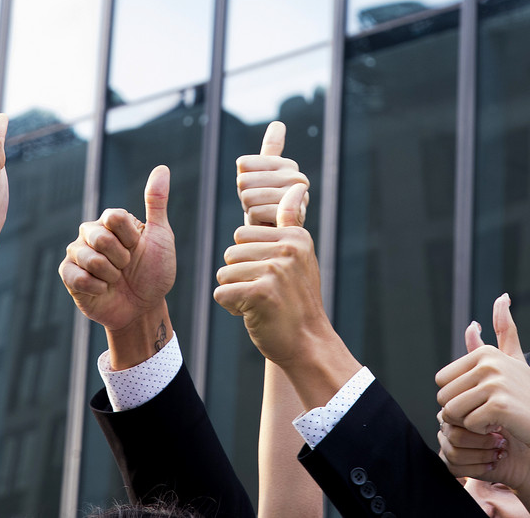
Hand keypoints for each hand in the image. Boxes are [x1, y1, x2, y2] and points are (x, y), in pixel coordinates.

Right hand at [60, 165, 178, 331]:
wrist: (143, 308)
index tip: (138, 247)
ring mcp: (77, 254)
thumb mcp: (161, 236)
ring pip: (89, 258)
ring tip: (116, 279)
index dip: (131, 238)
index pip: (114, 217)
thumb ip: (156, 203)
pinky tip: (103, 290)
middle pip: (100, 237)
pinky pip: (76, 276)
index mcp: (111, 221)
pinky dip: (97, 287)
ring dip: (111, 275)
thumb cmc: (154, 272)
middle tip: (127, 267)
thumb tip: (162, 167)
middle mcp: (91, 233)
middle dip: (121, 258)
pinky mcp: (68, 275)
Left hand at [214, 183, 342, 375]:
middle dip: (239, 276)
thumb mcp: (299, 255)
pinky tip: (253, 314)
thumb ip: (290, 221)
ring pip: (224, 272)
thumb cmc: (296, 301)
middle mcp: (288, 249)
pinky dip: (231, 307)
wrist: (308, 343)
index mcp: (294, 236)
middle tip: (265, 294)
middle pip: (230, 253)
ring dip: (235, 292)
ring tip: (260, 304)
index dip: (248, 260)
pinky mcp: (261, 293)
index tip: (272, 278)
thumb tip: (297, 185)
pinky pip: (222, 292)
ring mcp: (276, 270)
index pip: (242, 235)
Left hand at [237, 121, 309, 225]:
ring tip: (263, 217)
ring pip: (248, 197)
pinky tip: (267, 226)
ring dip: (249, 211)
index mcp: (288, 166)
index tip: (259, 191)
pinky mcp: (289, 218)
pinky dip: (253, 223)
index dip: (244, 180)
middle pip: (244, 181)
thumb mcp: (266, 176)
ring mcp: (297, 198)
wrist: (279, 242)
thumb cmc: (269, 208)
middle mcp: (298, 178)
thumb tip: (279, 124)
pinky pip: (254, 212)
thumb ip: (272, 149)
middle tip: (260, 207)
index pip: (243, 165)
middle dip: (246, 198)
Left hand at [442, 309, 529, 517]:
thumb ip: (504, 330)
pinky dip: (482, 432)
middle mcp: (489, 363)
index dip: (458, 396)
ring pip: (453, 412)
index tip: (483, 399)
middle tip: (486, 412)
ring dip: (469, 424)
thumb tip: (502, 297)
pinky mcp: (499, 406)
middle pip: (443, 396)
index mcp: (486, 353)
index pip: (442, 380)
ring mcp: (495, 383)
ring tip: (492, 420)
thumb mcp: (514, 360)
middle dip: (460, 412)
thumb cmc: (529, 398)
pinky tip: (500, 428)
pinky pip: (469, 425)